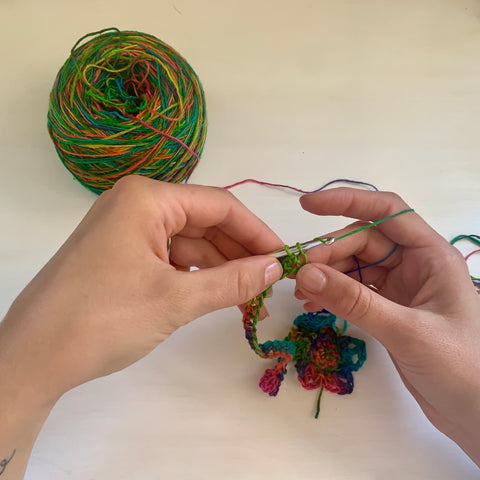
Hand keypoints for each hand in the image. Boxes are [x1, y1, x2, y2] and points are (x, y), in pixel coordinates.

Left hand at [1, 176, 282, 402]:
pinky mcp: (120, 252)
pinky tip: (213, 294)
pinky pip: (169, 255)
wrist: (34, 357)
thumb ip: (232, 281)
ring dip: (217, 266)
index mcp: (148, 198)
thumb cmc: (105, 319)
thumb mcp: (176, 299)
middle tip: (267, 283)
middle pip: (204, 221)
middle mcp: (137, 204)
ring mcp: (126, 228)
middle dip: (237, 252)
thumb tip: (276, 267)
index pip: (219, 205)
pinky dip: (193, 273)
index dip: (256, 232)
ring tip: (245, 296)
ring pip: (187, 241)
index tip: (283, 258)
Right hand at [294, 188, 479, 466]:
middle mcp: (414, 264)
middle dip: (329, 253)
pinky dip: (333, 295)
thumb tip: (305, 274)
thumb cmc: (462, 366)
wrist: (479, 413)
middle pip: (362, 242)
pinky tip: (314, 305)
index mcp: (430, 254)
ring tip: (301, 293)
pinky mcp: (389, 310)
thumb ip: (355, 301)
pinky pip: (354, 292)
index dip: (346, 201)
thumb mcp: (406, 330)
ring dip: (327, 275)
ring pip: (355, 267)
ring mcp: (400, 288)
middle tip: (299, 274)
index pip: (386, 211)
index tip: (308, 205)